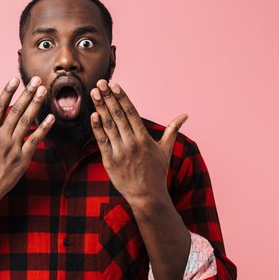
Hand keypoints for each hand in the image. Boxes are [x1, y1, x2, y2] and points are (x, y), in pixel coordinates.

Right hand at [0, 76, 53, 204]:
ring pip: (27, 122)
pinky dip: (44, 129)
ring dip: (36, 105)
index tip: (15, 79)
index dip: (7, 93)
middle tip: (36, 80)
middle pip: (16, 112)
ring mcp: (13, 149)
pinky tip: (51, 117)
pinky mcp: (22, 159)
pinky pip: (35, 141)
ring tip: (43, 91)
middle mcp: (1, 139)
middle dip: (27, 94)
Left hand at [89, 79, 187, 206]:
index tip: (115, 85)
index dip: (122, 97)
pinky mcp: (109, 161)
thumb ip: (172, 130)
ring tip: (94, 93)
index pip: (131, 112)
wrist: (147, 196)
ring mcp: (120, 152)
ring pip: (108, 125)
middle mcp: (132, 143)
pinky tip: (92, 115)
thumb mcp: (166, 150)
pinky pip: (101, 142)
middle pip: (118, 115)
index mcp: (144, 138)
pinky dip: (96, 128)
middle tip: (100, 82)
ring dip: (100, 108)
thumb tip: (185, 115)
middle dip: (108, 97)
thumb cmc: (157, 172)